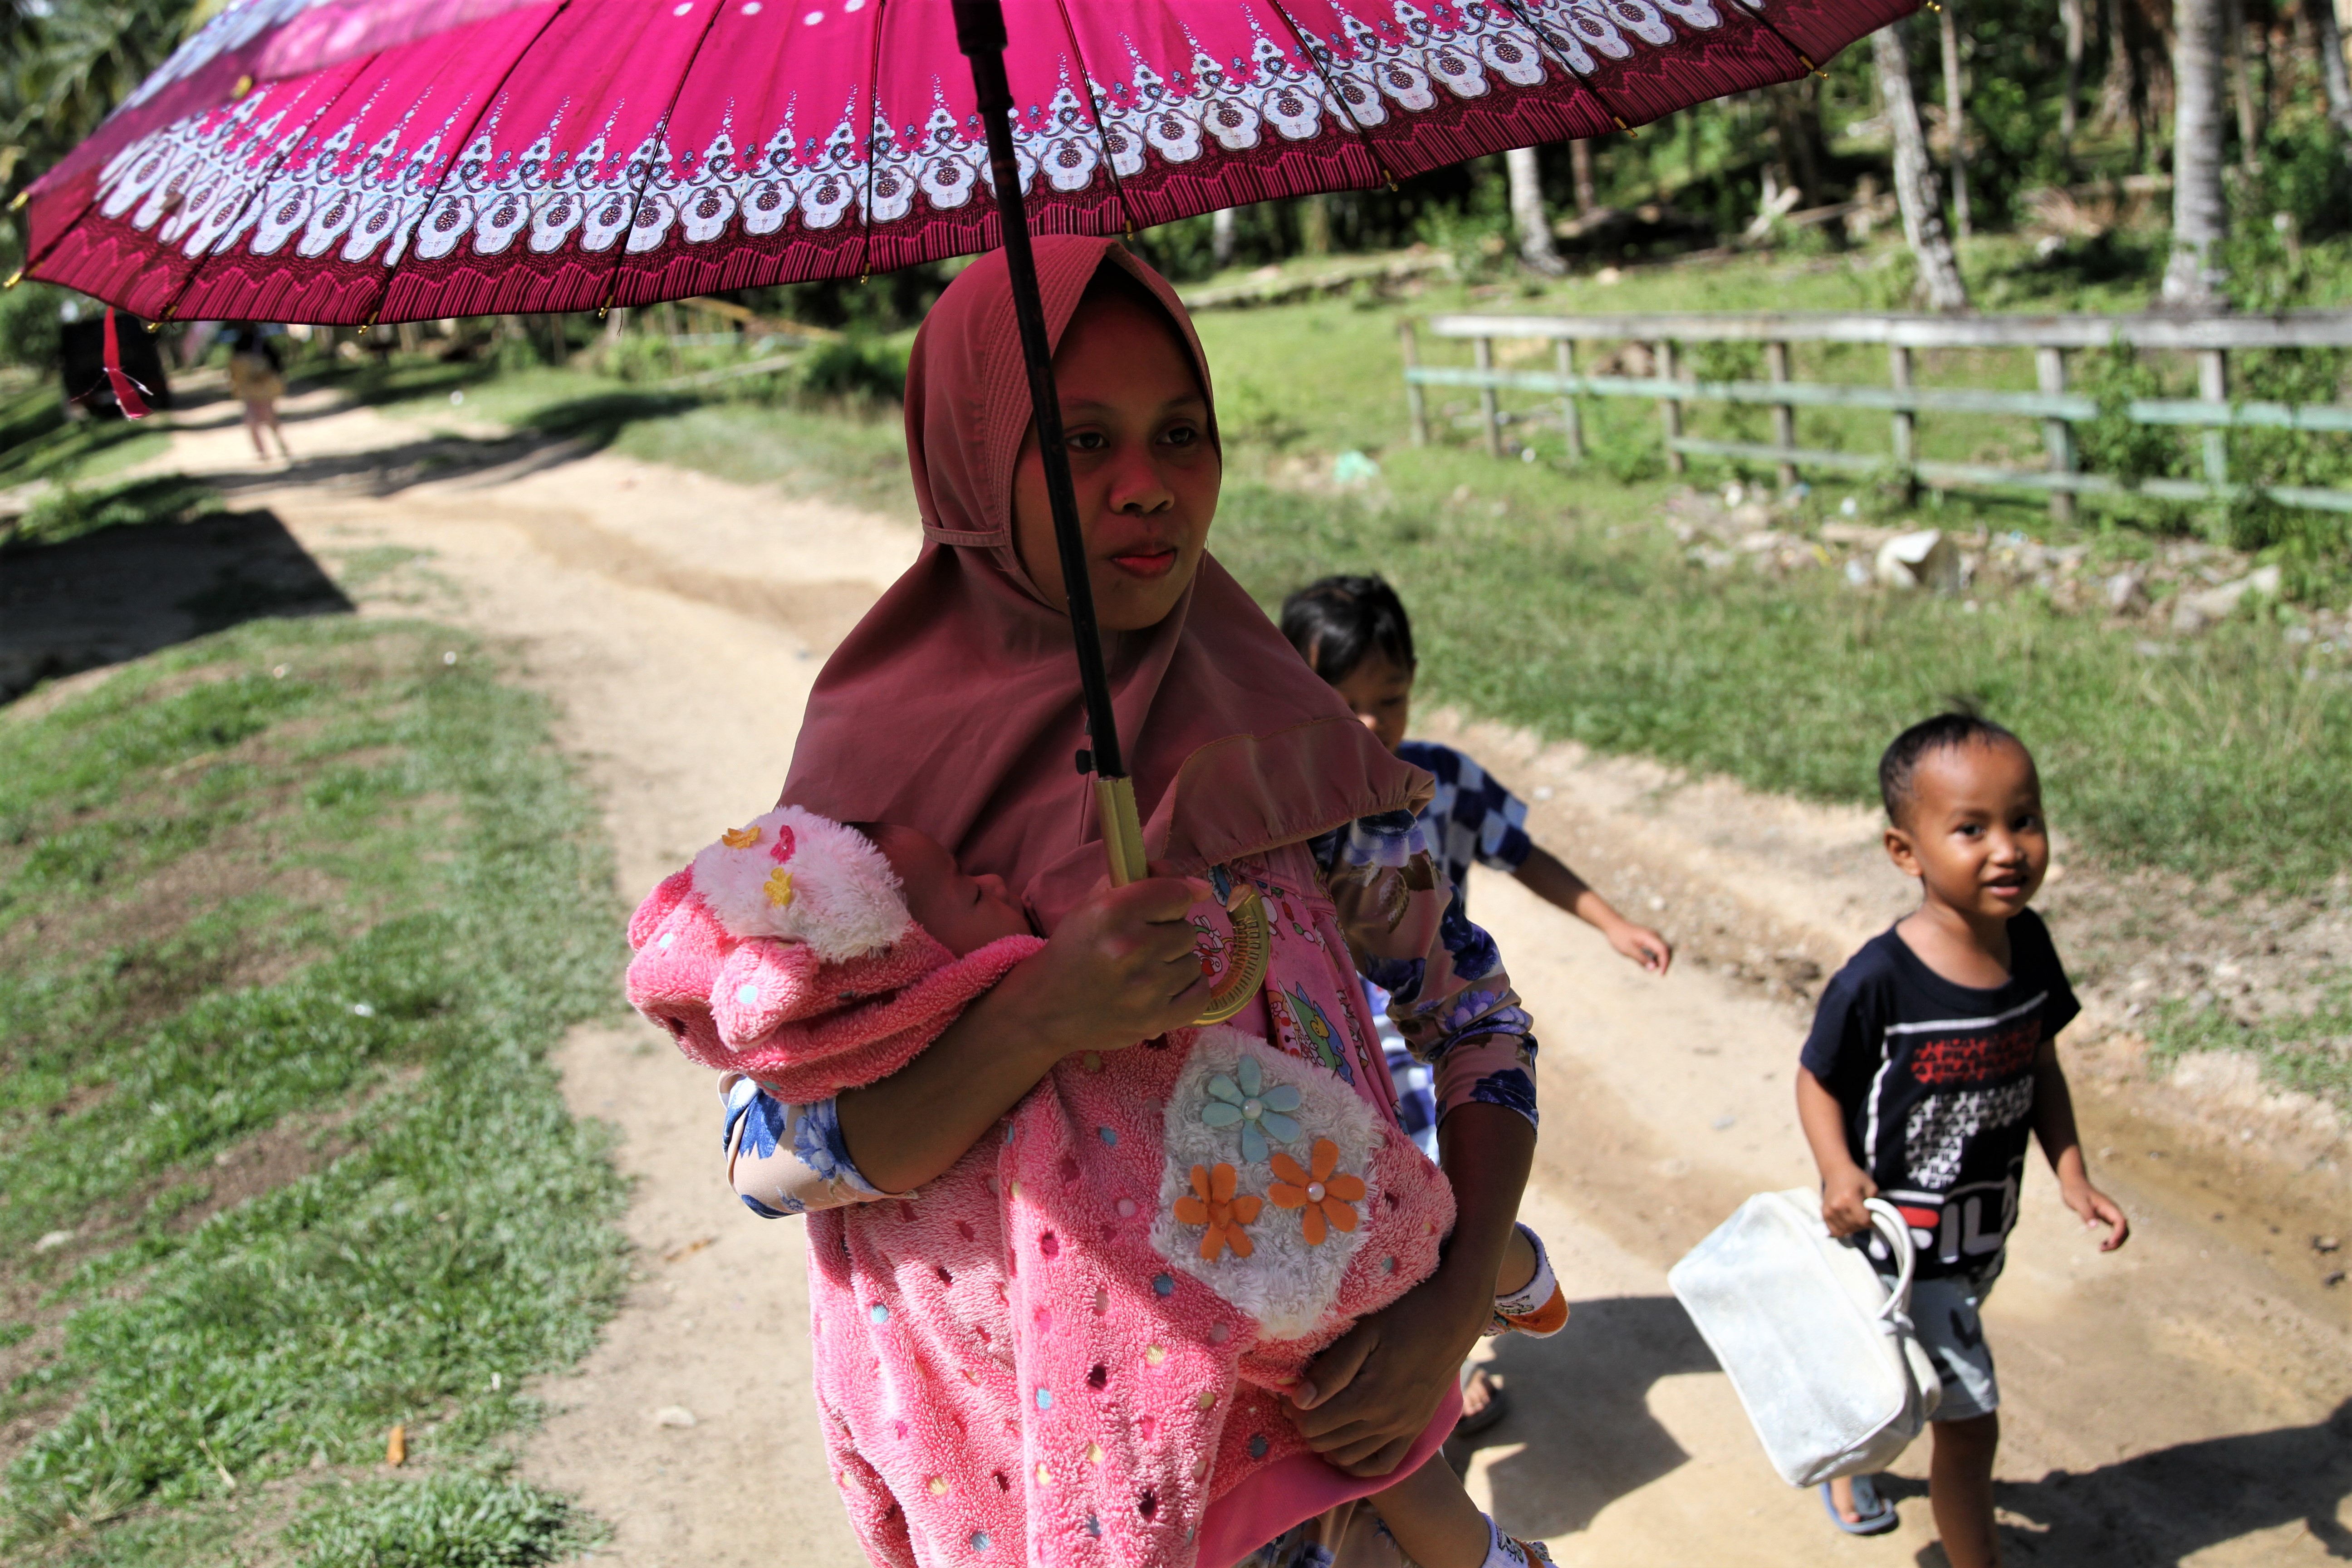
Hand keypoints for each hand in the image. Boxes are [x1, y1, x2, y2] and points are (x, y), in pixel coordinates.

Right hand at [1010, 872, 1210, 1057]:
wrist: (1045, 1007)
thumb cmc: (1074, 949)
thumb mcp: (1095, 904)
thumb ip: (1145, 882)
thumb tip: (1201, 888)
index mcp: (1113, 912)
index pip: (1178, 895)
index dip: (1169, 902)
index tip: (1155, 913)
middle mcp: (1132, 948)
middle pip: (1186, 931)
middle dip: (1168, 936)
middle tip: (1142, 948)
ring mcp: (1146, 988)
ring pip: (1193, 963)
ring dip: (1174, 965)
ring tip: (1146, 972)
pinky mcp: (1155, 1020)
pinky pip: (1200, 995)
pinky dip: (1188, 990)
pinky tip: (1166, 987)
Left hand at [1287, 1266, 1482, 1475]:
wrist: (1455, 1316)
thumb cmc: (1406, 1315)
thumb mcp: (1364, 1333)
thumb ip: (1332, 1370)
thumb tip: (1299, 1400)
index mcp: (1370, 1398)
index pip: (1312, 1426)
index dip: (1292, 1411)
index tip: (1288, 1390)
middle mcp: (1387, 1422)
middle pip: (1326, 1444)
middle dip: (1305, 1425)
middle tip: (1300, 1399)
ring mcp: (1404, 1429)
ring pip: (1350, 1458)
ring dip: (1327, 1442)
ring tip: (1320, 1414)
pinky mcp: (1416, 1429)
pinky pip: (1384, 1464)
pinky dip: (1360, 1461)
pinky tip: (1347, 1441)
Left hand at [1606, 920, 1673, 974]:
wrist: (1614, 925)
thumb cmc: (1619, 937)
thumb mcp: (1628, 950)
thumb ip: (1641, 958)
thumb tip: (1654, 969)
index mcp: (1649, 937)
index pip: (1663, 950)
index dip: (1665, 963)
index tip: (1661, 974)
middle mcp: (1654, 935)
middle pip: (1667, 950)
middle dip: (1665, 963)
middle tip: (1660, 974)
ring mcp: (1653, 936)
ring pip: (1663, 950)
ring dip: (1660, 960)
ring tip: (1648, 966)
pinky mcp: (1650, 939)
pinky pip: (1658, 949)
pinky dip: (1656, 957)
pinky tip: (1647, 961)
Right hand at [1820, 1164, 1877, 1236]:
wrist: (1836, 1171)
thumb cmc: (1856, 1178)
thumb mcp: (1871, 1186)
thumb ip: (1876, 1203)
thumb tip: (1876, 1218)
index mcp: (1850, 1198)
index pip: (1864, 1220)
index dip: (1872, 1222)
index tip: (1873, 1217)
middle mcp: (1838, 1206)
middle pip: (1855, 1226)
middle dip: (1863, 1224)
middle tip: (1865, 1216)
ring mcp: (1829, 1211)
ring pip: (1846, 1230)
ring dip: (1854, 1227)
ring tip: (1856, 1218)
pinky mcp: (1824, 1213)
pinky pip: (1835, 1231)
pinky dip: (1842, 1230)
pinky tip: (1847, 1223)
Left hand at [2060, 1178, 2129, 1251]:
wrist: (2074, 1183)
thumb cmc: (2075, 1191)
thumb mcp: (2078, 1202)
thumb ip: (2086, 1213)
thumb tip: (2094, 1227)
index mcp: (2108, 1207)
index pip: (2121, 1222)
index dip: (2118, 1234)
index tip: (2109, 1242)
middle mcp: (2113, 1211)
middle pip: (2125, 1229)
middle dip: (2118, 1242)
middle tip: (2102, 1249)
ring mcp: (2111, 1214)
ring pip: (2122, 1232)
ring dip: (2115, 1242)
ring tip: (2101, 1248)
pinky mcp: (2106, 1217)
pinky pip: (2115, 1230)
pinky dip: (2112, 1239)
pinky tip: (2102, 1244)